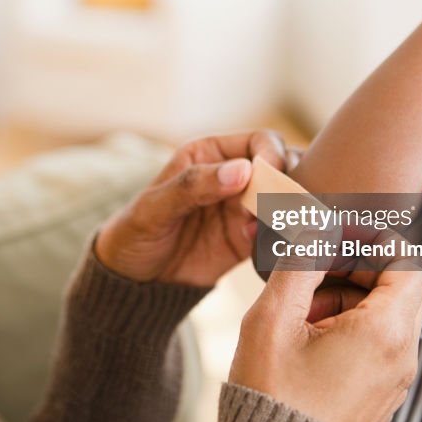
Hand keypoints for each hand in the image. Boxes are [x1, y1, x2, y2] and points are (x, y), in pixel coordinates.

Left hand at [95, 131, 288, 285]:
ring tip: (268, 231)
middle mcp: (234, 176)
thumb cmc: (135, 232)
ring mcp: (244, 208)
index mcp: (210, 154)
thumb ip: (193, 186)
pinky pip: (279, 233)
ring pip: (287, 199)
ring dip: (289, 212)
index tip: (271, 179)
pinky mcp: (249, 240)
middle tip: (277, 209)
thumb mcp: (153, 208)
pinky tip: (265, 249)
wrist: (132, 280)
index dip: (273, 156)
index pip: (260, 141)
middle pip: (283, 167)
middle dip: (288, 185)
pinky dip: (283, 238)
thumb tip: (242, 171)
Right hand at [229, 255, 421, 421]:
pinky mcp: (381, 393)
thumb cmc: (273, 397)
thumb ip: (298, 264)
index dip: (372, 239)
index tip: (334, 237)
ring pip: (384, 314)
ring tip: (300, 309)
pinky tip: (307, 335)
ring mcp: (395, 378)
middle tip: (309, 268)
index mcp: (386, 332)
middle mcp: (403, 355)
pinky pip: (378, 343)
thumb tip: (315, 229)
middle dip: (353, 267)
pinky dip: (348, 326)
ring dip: (346, 297)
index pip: (408, 260)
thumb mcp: (274, 319)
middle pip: (396, 285)